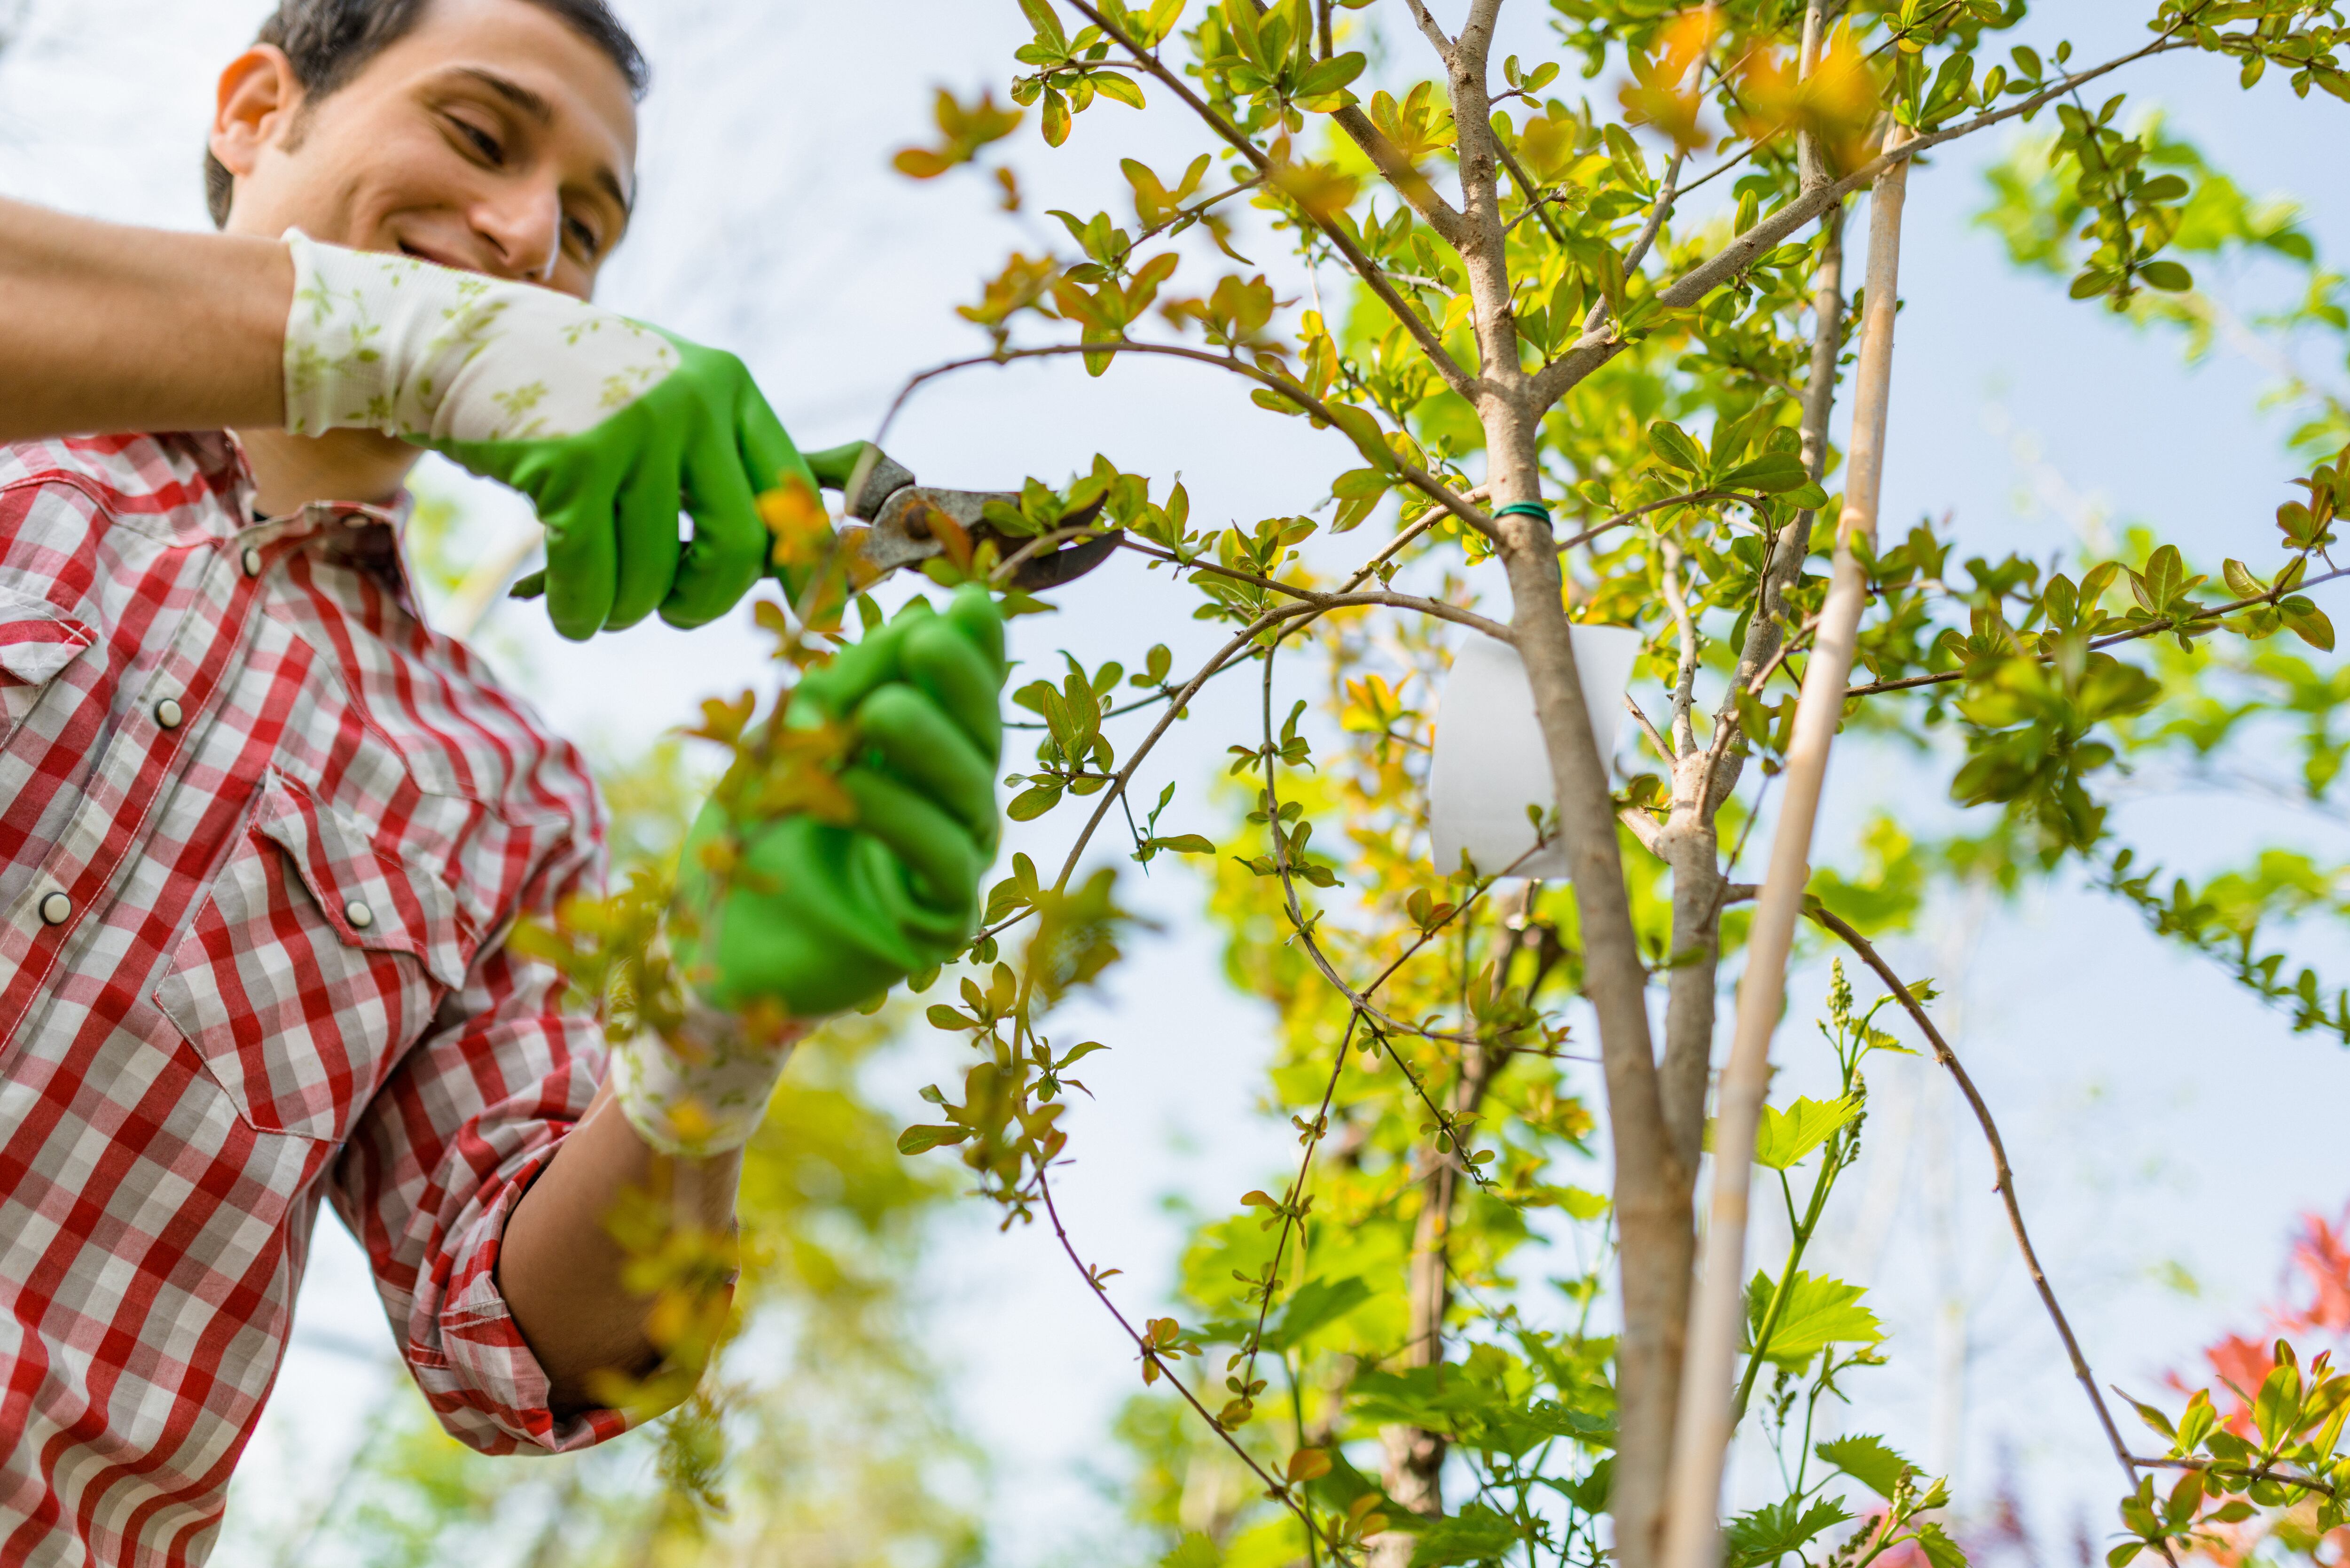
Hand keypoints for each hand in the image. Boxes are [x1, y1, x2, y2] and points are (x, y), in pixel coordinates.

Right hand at [279, 232, 806, 639]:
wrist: (453, 339)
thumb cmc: (566, 391)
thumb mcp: (660, 400)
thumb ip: (721, 463)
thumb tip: (799, 553)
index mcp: (726, 385)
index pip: (793, 495)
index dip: (805, 570)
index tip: (811, 619)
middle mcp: (692, 400)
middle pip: (737, 552)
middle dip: (702, 602)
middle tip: (670, 608)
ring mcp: (633, 428)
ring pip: (656, 577)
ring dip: (623, 610)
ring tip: (598, 599)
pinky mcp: (572, 462)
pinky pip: (592, 580)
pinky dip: (578, 611)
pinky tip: (565, 608)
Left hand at [678, 585, 1006, 1017]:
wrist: (716, 950)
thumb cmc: (755, 841)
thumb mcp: (787, 743)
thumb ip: (846, 688)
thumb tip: (921, 617)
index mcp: (926, 756)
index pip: (967, 695)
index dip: (976, 652)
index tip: (966, 604)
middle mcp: (955, 805)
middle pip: (980, 737)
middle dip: (960, 685)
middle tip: (929, 639)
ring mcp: (956, 864)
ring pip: (969, 794)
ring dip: (926, 744)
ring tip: (881, 708)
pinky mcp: (944, 921)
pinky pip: (941, 859)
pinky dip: (899, 814)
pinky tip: (855, 785)